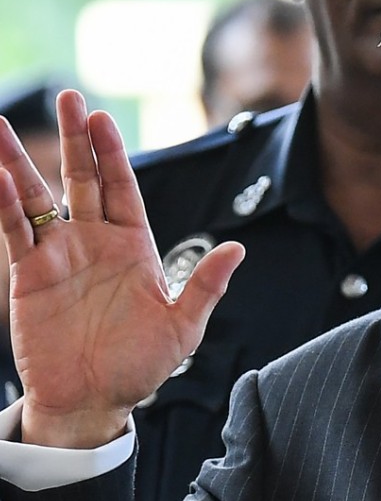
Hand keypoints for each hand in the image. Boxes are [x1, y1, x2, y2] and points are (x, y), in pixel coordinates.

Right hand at [0, 90, 243, 447]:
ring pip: (39, 198)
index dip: (112, 154)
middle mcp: (95, 242)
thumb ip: (206, 286)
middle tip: (68, 99)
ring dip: (22, 163)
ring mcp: (60, 255)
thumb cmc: (141, 366)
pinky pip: (15, 232)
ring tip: (4, 126)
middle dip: (77, 140)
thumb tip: (237, 249)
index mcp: (135, 246)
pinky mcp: (29, 276)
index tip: (102, 119)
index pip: (122, 188)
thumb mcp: (183, 327)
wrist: (95, 401)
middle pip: (82, 179)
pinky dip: (6, 206)